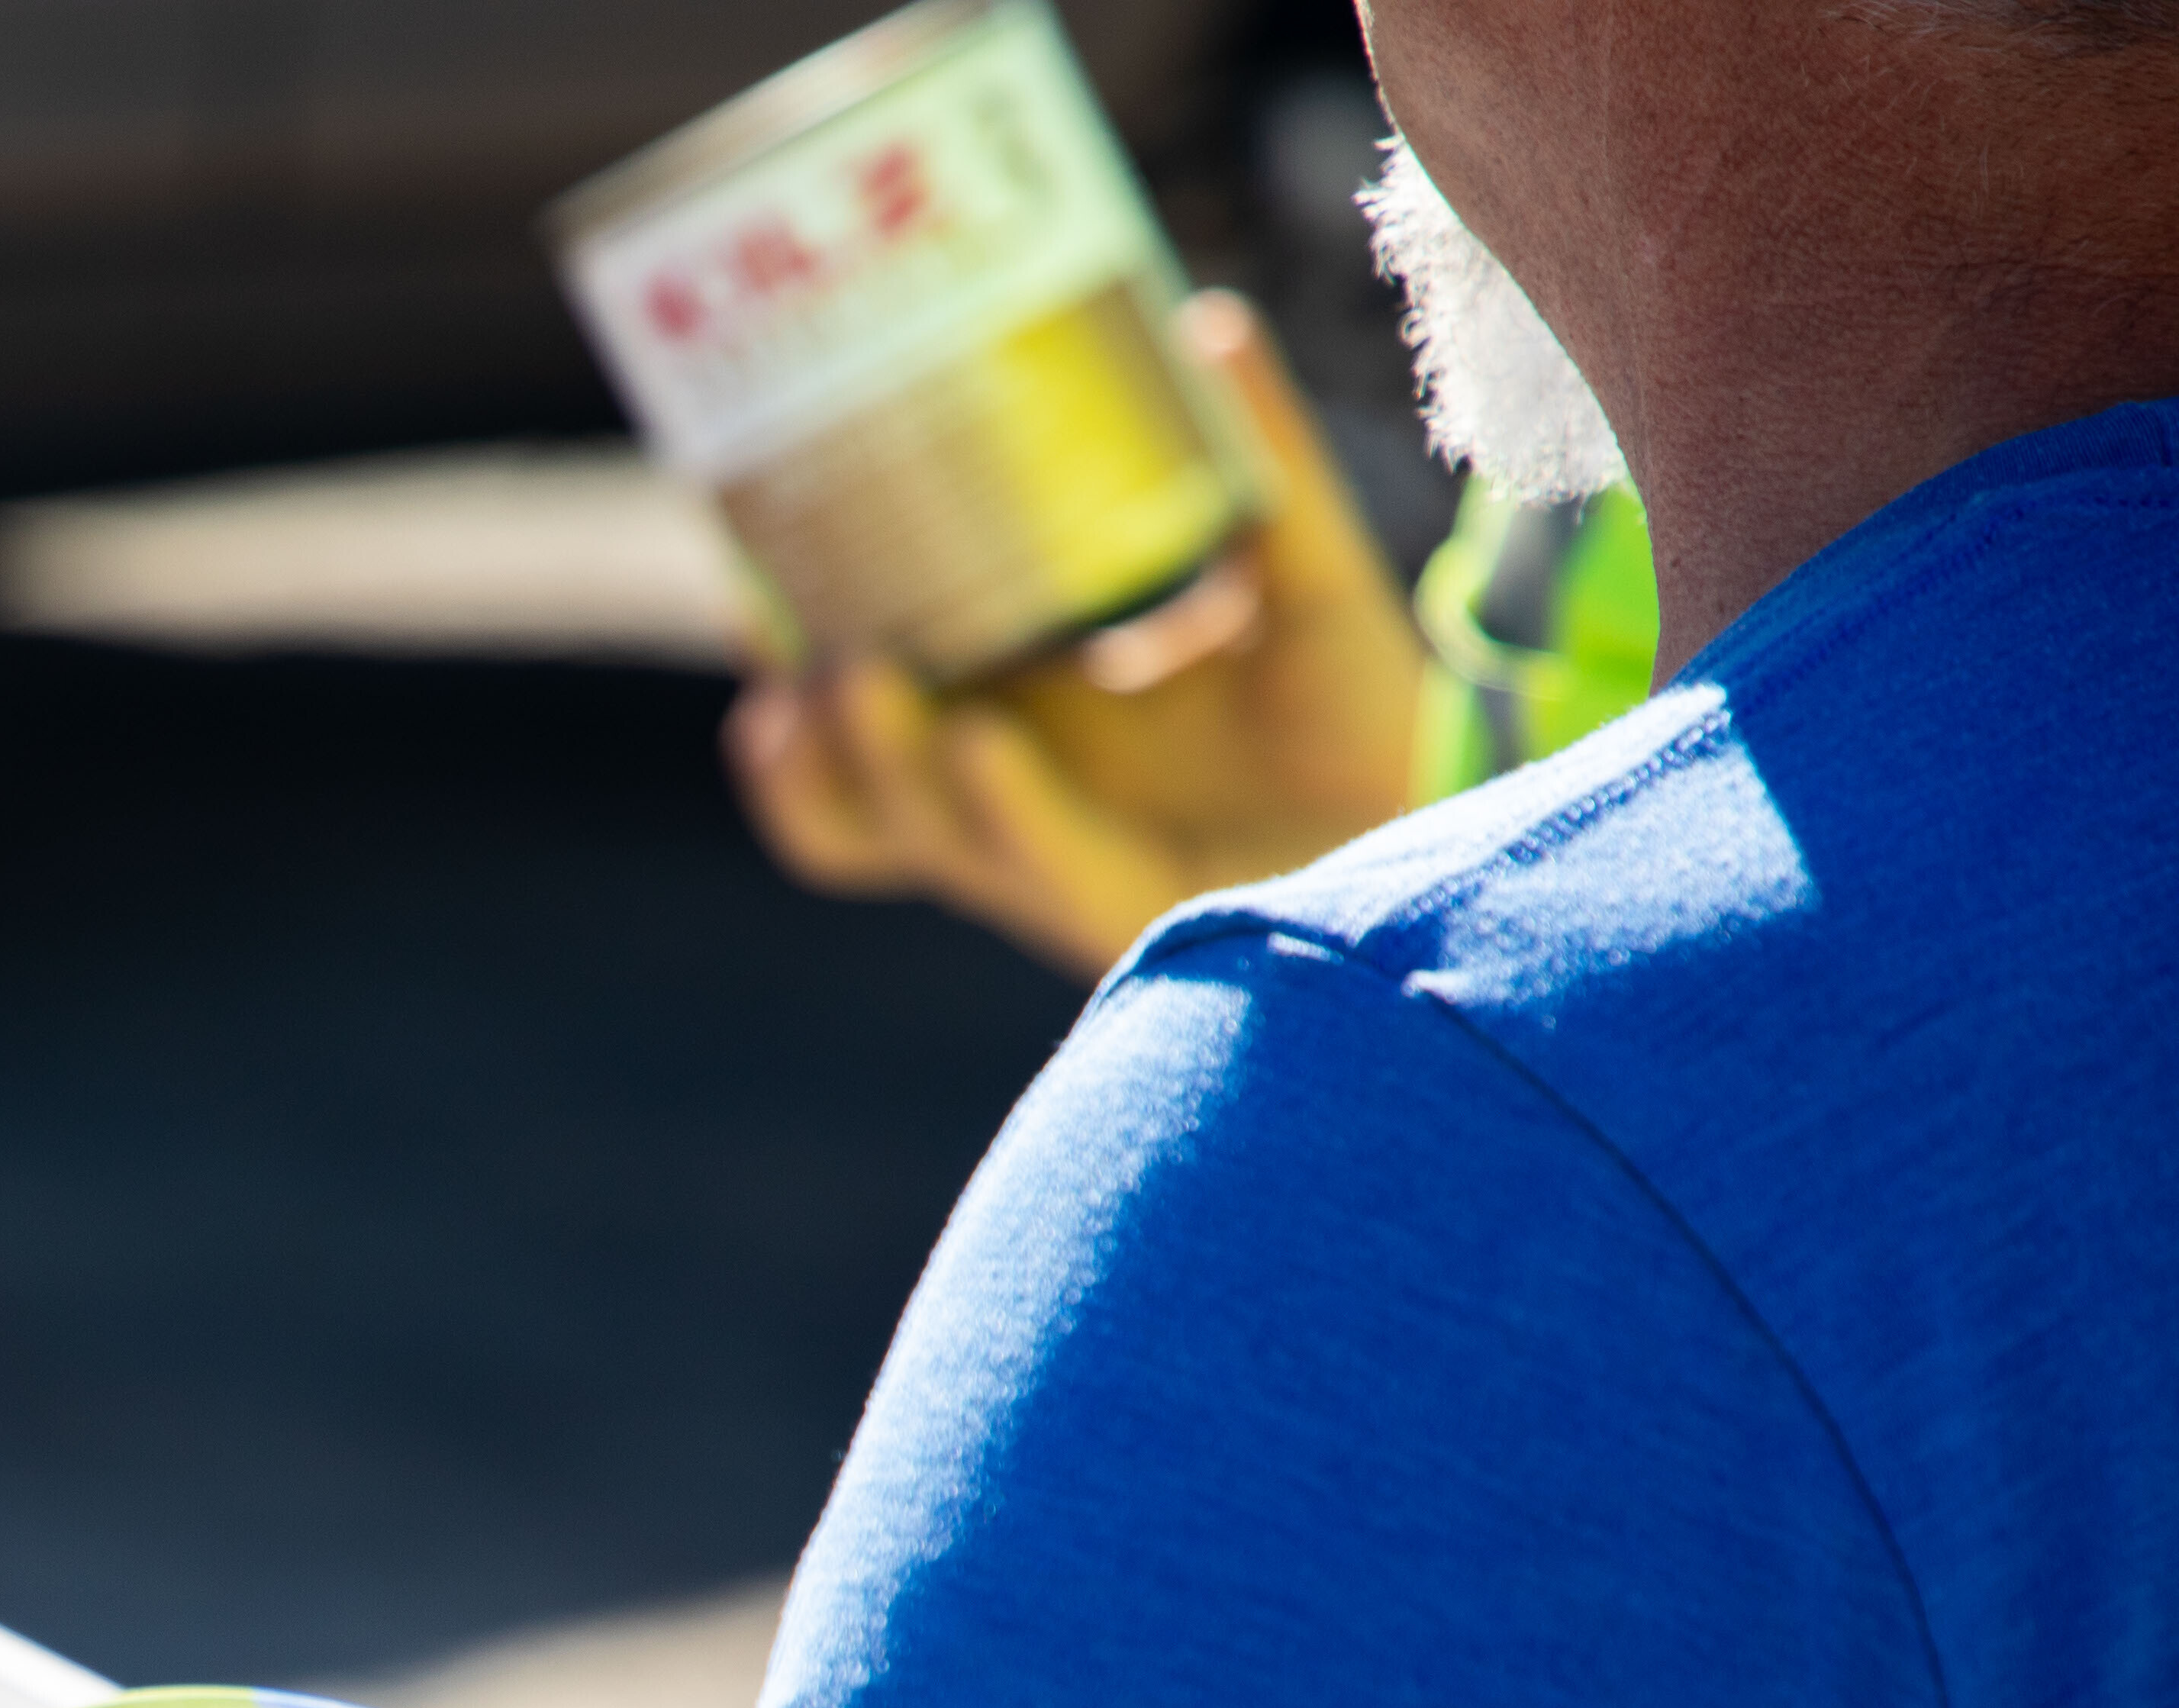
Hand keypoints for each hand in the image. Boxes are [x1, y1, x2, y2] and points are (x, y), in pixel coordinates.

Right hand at [728, 290, 1427, 981]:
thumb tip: (1205, 320)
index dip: (783, 663)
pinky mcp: (1131, 909)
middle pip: (851, 798)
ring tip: (856, 677)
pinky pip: (1038, 868)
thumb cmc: (1349, 701)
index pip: (861, 712)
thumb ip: (1256, 459)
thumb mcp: (1294, 566)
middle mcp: (1016, 802)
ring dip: (867, 765)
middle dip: (797, 732)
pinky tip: (981, 741)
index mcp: (1019, 723)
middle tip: (775, 635)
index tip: (747, 577)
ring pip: (912, 841)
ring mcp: (1059, 860)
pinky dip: (1001, 813)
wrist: (1439, 810)